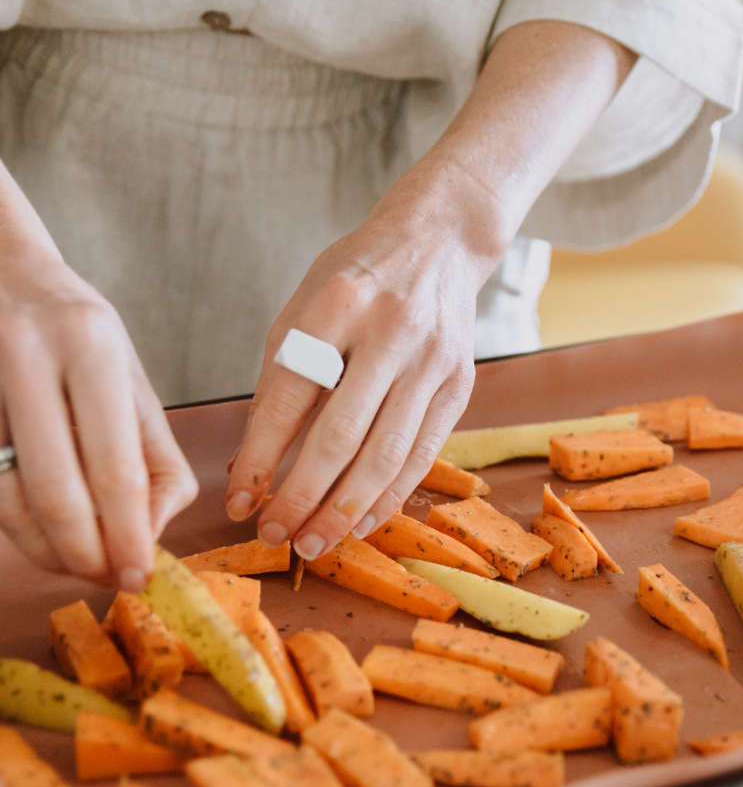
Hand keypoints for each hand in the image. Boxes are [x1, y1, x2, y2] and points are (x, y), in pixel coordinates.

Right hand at [0, 243, 197, 587]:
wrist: (0, 270)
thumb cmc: (76, 334)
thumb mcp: (129, 378)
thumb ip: (153, 453)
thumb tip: (150, 531)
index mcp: (91, 347)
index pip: (117, 466)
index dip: (129, 535)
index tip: (141, 575)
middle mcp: (28, 355)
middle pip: (58, 491)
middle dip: (87, 553)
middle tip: (110, 578)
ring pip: (8, 497)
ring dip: (46, 550)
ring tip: (77, 562)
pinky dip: (16, 524)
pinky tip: (41, 532)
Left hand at [225, 20, 637, 555]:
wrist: (439, 242)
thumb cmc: (358, 277)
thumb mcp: (306, 304)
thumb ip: (281, 376)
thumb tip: (256, 462)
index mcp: (336, 303)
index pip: (288, 396)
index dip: (260, 457)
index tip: (239, 502)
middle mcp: (390, 331)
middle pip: (339, 435)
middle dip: (302, 496)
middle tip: (276, 537)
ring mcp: (432, 359)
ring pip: (386, 454)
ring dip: (345, 509)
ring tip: (315, 543)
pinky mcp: (459, 383)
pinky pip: (422, 453)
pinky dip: (390, 495)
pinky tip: (362, 522)